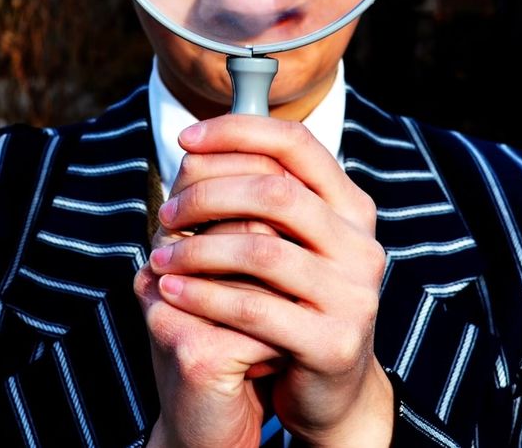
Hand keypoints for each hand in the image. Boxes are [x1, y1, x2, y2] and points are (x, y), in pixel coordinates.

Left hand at [149, 115, 393, 446]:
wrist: (331, 391)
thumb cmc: (294, 302)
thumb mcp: (290, 242)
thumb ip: (262, 197)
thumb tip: (197, 146)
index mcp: (351, 208)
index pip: (296, 142)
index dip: (237, 130)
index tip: (185, 138)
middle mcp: (362, 245)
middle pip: (275, 192)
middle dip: (208, 194)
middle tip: (166, 212)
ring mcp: (354, 295)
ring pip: (261, 251)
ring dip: (197, 250)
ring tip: (159, 257)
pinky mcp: (333, 343)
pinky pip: (254, 309)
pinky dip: (203, 296)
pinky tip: (170, 292)